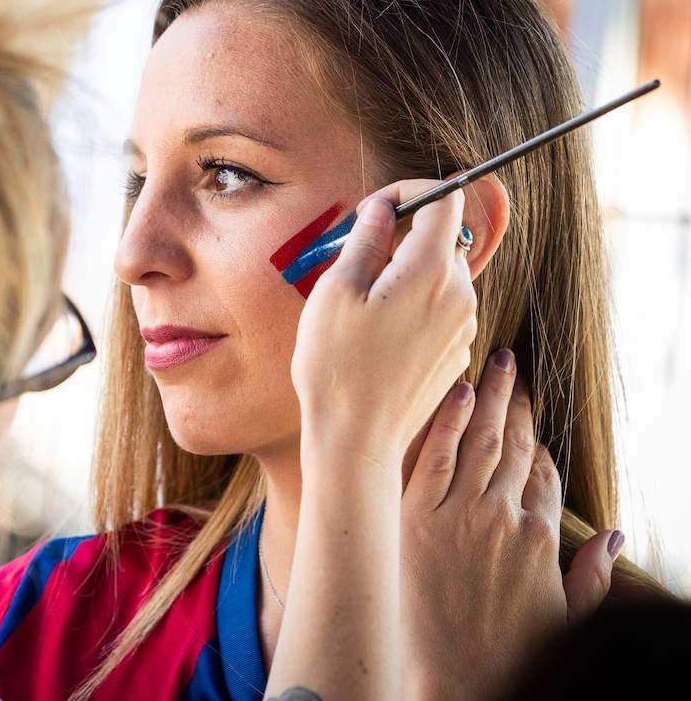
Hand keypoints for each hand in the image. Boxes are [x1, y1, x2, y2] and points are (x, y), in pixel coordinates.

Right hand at [292, 182, 476, 466]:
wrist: (357, 438)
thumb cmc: (337, 365)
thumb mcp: (336, 290)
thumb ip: (365, 239)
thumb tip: (381, 208)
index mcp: (430, 270)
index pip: (446, 200)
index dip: (411, 191)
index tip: (377, 207)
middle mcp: (460, 294)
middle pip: (444, 238)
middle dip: (404, 236)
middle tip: (357, 257)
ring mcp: (464, 327)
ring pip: (442, 275)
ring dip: (408, 272)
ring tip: (362, 301)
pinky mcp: (457, 352)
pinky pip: (442, 309)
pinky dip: (415, 304)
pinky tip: (378, 332)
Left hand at [400, 349, 620, 700]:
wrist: (457, 680)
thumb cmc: (509, 655)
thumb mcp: (565, 618)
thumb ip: (590, 574)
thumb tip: (614, 537)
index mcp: (539, 536)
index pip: (542, 471)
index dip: (537, 438)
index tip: (530, 413)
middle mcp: (502, 517)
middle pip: (513, 445)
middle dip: (515, 402)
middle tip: (511, 364)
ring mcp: (459, 515)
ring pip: (478, 441)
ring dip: (487, 398)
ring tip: (490, 362)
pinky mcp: (417, 520)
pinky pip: (433, 458)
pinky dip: (446, 422)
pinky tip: (456, 391)